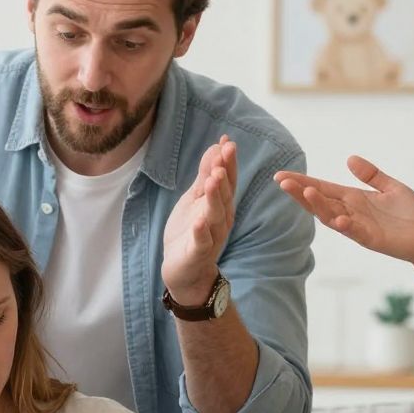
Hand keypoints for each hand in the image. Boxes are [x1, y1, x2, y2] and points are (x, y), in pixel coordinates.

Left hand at [161, 136, 236, 304]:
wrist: (185, 271)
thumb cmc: (192, 231)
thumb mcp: (196, 199)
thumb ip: (205, 175)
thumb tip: (216, 147)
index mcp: (221, 204)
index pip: (228, 180)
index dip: (228, 161)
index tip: (227, 141)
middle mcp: (221, 219)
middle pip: (225, 194)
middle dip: (225, 174)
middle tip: (224, 153)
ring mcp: (211, 236)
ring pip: (215, 215)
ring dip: (215, 197)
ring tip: (213, 179)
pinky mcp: (198, 253)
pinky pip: (201, 241)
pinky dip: (200, 231)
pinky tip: (199, 221)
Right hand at [274, 157, 413, 267]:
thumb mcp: (391, 187)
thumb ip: (371, 175)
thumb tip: (349, 159)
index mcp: (355, 199)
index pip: (324, 189)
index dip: (303, 182)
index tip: (282, 175)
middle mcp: (352, 213)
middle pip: (320, 202)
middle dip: (301, 192)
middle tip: (281, 181)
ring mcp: (360, 227)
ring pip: (332, 216)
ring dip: (318, 206)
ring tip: (305, 191)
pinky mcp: (372, 239)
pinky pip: (355, 232)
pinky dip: (346, 226)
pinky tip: (337, 219)